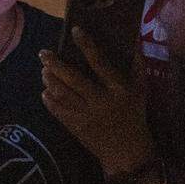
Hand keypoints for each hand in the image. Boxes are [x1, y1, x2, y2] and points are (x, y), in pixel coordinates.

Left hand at [40, 28, 152, 175]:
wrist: (127, 152)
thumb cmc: (135, 117)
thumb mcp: (142, 90)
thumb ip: (138, 66)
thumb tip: (135, 41)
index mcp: (118, 89)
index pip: (100, 63)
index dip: (87, 46)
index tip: (75, 31)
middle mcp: (100, 100)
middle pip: (73, 79)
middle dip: (55, 64)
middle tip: (43, 53)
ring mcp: (86, 115)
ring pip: (62, 94)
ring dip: (50, 80)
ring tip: (44, 70)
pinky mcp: (76, 128)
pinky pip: (58, 111)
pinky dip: (49, 100)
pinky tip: (45, 91)